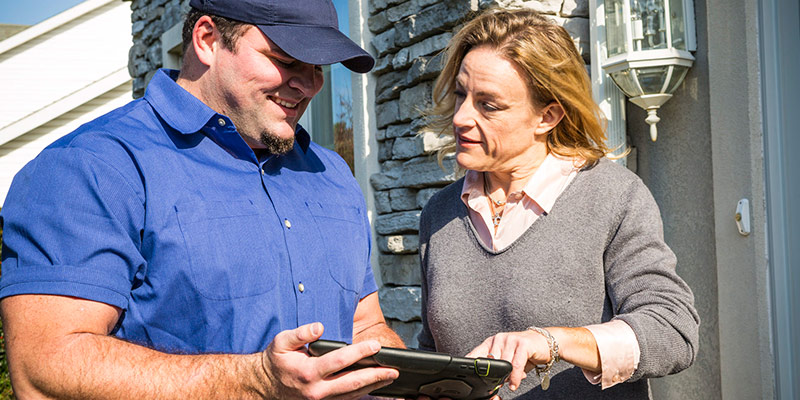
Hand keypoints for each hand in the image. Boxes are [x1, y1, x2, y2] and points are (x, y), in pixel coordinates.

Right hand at [260, 322, 399, 398]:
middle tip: (393, 369)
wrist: (265, 385)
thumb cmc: (276, 360)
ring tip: (390, 377)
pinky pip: (347, 399)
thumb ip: (300, 333)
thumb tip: (319, 327)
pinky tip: (374, 385)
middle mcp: (316, 389)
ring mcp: (321, 399)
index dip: (360, 352)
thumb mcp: (282, 341)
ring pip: (352, 394)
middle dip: (376, 375)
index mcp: (308, 372)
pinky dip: (362, 393)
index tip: (376, 345)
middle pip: (352, 382)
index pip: (340, 361)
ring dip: (373, 386)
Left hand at [466, 330, 550, 391]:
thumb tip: (492, 383)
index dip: (471, 365)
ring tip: (509, 384)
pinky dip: (515, 377)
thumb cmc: (524, 351)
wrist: (544, 342)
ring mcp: (510, 339)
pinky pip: (516, 364)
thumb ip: (499, 368)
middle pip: (490, 361)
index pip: (476, 353)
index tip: (468, 375)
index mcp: (491, 342)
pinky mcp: (522, 344)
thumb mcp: (507, 358)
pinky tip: (514, 383)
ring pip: (504, 364)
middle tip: (496, 385)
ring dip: (506, 377)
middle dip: (493, 375)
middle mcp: (499, 338)